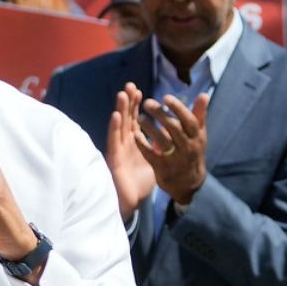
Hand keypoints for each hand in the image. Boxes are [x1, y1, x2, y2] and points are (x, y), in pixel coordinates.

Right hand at [105, 83, 157, 224]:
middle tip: (130, 85)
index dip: (136, 105)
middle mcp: (126, 142)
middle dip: (127, 102)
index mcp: (135, 141)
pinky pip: (114, 141)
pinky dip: (114, 128)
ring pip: (119, 126)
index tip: (139, 90)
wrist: (134, 200)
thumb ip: (163, 143)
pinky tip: (116, 116)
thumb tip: (171, 129)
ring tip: (122, 94)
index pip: (135, 119)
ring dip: (120, 109)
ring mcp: (119, 149)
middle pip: (126, 118)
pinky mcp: (115, 158)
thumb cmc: (142, 180)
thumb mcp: (157, 158)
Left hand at [134, 92, 208, 204]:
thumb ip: (199, 115)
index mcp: (197, 137)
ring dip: (150, 128)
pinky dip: (143, 144)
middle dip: (160, 114)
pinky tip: (135, 134)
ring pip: (162, 141)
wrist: (188, 182)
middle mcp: (188, 148)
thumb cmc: (192, 150)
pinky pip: (151, 155)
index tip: (165, 97)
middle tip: (147, 103)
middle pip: (174, 128)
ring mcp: (175, 159)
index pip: (189, 120)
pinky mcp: (163, 169)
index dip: (178, 108)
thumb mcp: (198, 134)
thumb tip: (203, 94)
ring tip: (140, 117)